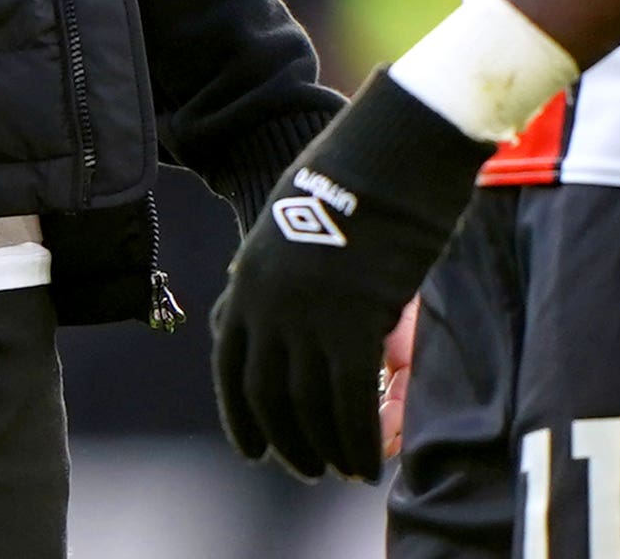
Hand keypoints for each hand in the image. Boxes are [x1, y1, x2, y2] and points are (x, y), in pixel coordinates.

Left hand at [210, 72, 489, 482]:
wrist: (388, 149)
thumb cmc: (352, 179)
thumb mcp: (295, 230)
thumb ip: (286, 284)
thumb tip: (289, 325)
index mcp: (246, 280)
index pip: (231, 368)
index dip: (242, 416)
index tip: (256, 448)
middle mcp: (265, 305)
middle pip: (269, 396)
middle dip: (288, 440)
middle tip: (307, 467)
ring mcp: (306, 316)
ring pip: (310, 408)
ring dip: (326, 448)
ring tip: (346, 470)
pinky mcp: (352, 323)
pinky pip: (351, 403)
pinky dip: (358, 440)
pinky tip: (370, 461)